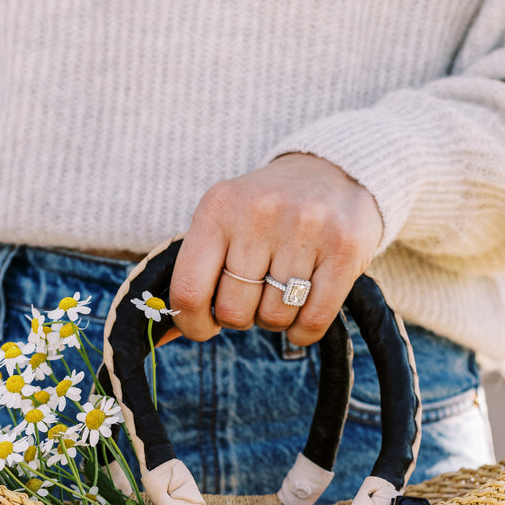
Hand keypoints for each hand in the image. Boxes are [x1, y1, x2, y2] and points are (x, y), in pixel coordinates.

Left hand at [169, 154, 383, 347]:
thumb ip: (195, 270)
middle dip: (241, 317)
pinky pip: (313, 321)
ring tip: (283, 293)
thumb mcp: (224, 219)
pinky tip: (304, 311)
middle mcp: (260, 213)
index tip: (205, 327)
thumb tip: (160, 335)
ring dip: (276, 319)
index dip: (192, 323)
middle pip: (234, 310)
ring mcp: (305, 228)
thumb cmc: (268, 210)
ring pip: (274, 317)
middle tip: (254, 297)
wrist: (334, 169)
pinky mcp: (344, 247)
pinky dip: (303, 331)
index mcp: (218, 207)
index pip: (189, 289)